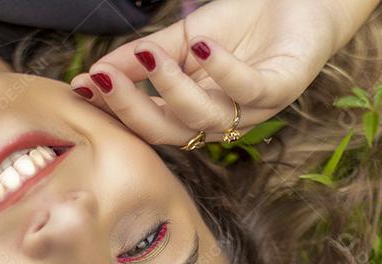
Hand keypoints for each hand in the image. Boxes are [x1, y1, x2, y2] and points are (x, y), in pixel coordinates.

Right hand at [69, 0, 379, 146]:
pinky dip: (223, 71)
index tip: (81, 88)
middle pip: (169, 131)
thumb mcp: (185, 38)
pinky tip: (203, 47)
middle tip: (102, 81)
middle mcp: (221, 121)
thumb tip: (96, 75)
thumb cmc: (244, 23)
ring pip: (204, 117)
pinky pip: (248, 90)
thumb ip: (146, 57)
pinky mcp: (283, 89)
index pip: (148, 122)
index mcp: (194, 112)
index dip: (114, 110)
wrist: (301, 0)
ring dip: (172, 89)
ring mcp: (252, 111)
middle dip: (131, 108)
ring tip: (149, 57)